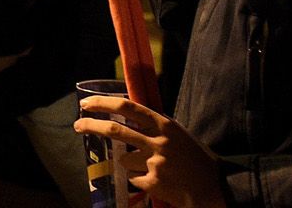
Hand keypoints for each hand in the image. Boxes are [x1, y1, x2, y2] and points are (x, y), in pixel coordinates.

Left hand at [76, 95, 225, 207]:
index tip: (86, 103)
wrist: (213, 188)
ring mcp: (154, 162)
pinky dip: (140, 179)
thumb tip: (126, 115)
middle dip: (91, 126)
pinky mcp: (152, 182)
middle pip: (114, 130)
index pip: (128, 107)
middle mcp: (158, 141)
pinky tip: (157, 181)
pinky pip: (133, 178)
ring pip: (123, 159)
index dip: (103, 103)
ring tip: (150, 167)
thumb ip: (154, 126)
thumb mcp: (177, 134)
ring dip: (129, 162)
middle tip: (78, 125)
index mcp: (165, 125)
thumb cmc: (194, 158)